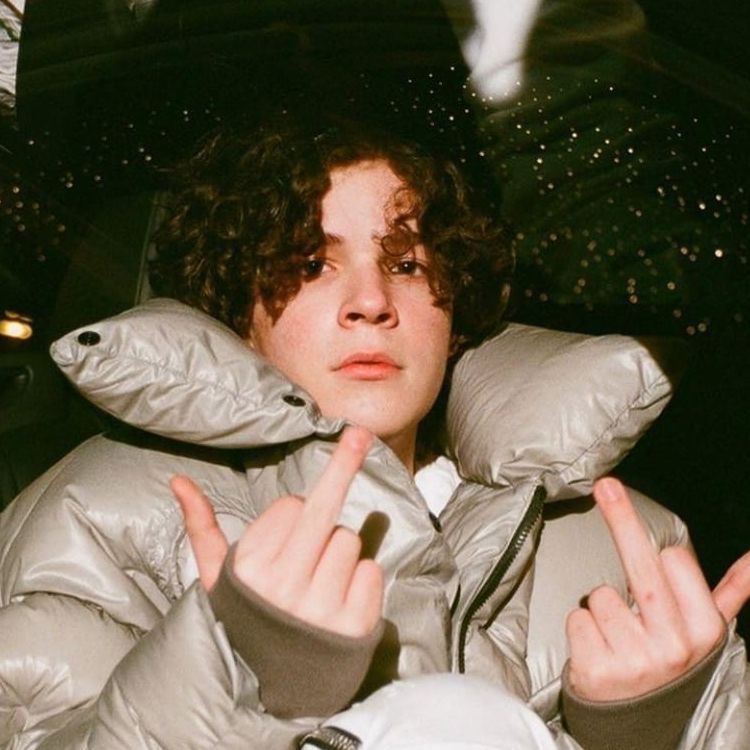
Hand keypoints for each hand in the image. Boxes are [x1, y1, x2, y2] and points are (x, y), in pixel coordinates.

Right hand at [170, 426, 383, 637]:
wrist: (268, 687)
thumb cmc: (245, 620)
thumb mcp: (219, 578)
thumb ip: (202, 527)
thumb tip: (177, 481)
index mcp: (250, 567)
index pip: (291, 506)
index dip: (292, 515)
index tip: (285, 539)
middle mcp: (284, 584)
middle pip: (324, 509)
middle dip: (343, 464)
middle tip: (358, 432)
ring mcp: (321, 606)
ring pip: (348, 540)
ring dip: (339, 553)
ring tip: (318, 582)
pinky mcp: (354, 625)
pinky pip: (371, 571)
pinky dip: (362, 579)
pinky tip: (340, 600)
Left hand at [566, 477, 749, 701]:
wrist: (638, 723)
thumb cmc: (669, 662)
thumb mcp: (705, 632)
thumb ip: (728, 592)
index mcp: (704, 630)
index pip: (675, 560)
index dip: (662, 560)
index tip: (660, 561)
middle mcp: (673, 646)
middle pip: (640, 566)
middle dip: (622, 518)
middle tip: (606, 485)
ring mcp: (635, 660)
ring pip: (600, 594)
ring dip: (601, 609)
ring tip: (617, 636)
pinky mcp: (597, 669)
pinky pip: (577, 616)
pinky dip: (581, 626)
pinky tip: (599, 648)